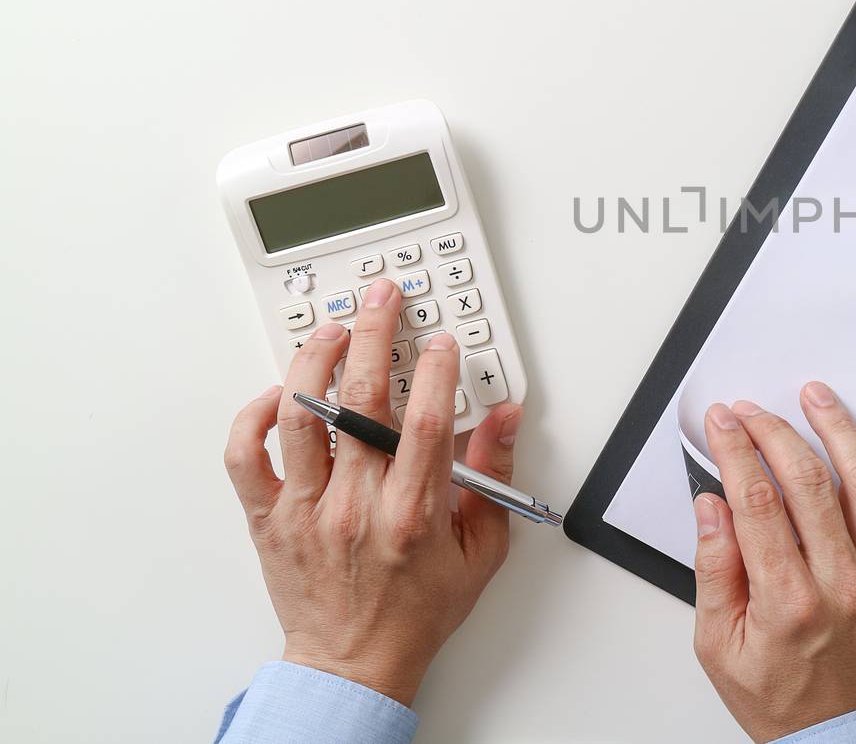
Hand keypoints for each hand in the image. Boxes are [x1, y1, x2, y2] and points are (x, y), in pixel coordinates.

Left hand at [223, 277, 522, 705]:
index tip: (442, 341)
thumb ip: (494, 477)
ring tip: (331, 331)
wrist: (354, 663)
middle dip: (374, 334)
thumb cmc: (416, 610)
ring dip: (314, 360)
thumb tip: (503, 419)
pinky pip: (245, 456)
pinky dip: (255, 416)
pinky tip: (278, 392)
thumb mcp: (482, 550)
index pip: (428, 422)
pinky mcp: (269, 517)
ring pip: (300, 415)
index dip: (438, 369)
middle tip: (381, 299)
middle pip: (361, 400)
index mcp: (413, 514)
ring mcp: (306, 509)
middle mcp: (355, 506)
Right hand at [692, 382, 855, 741]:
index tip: (721, 421)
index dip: (736, 448)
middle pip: (808, 479)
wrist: (843, 740)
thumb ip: (714, 570)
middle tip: (753, 409)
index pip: (756, 498)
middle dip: (774, 430)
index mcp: (786, 600)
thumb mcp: (719, 646)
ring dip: (838, 430)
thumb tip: (712, 508)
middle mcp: (839, 581)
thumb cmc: (782, 699)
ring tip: (816, 397)